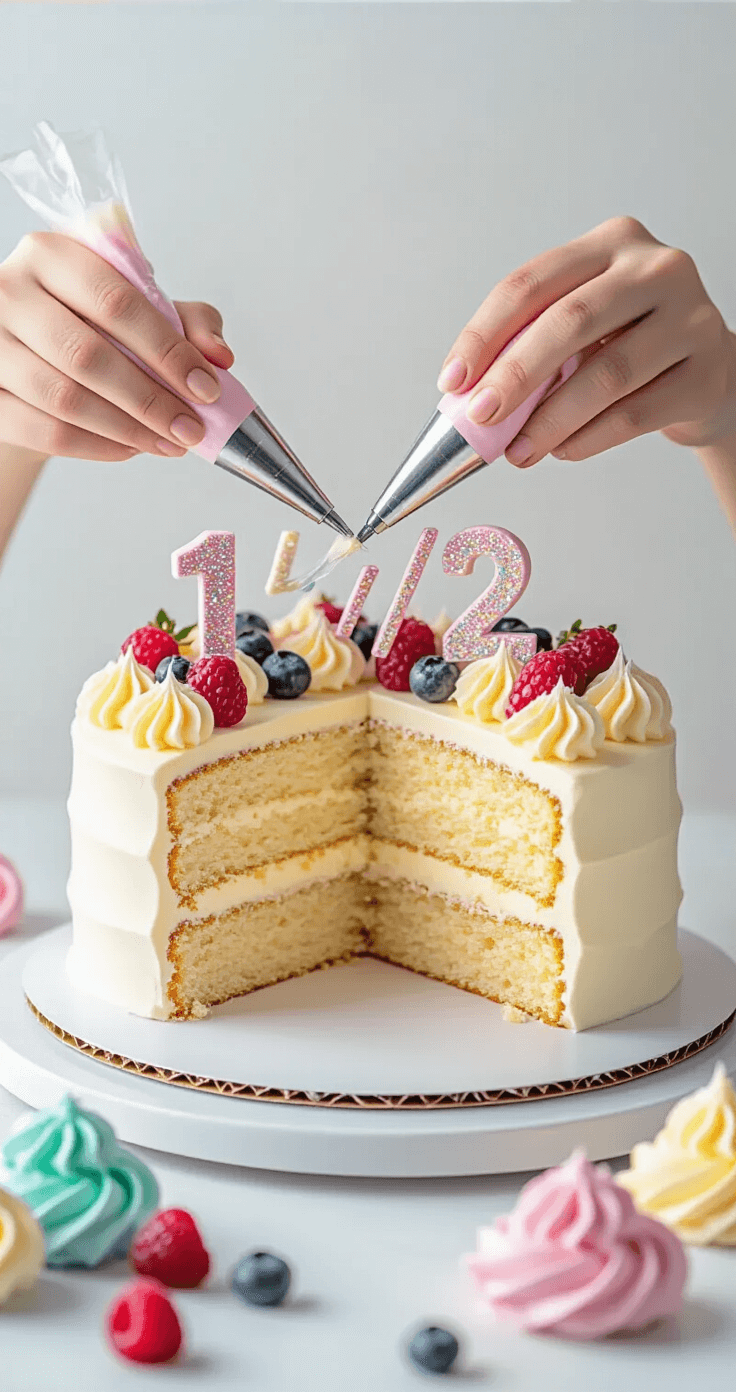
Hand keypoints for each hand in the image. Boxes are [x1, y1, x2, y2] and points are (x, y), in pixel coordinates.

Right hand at [0, 231, 234, 460]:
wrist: (32, 356)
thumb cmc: (92, 325)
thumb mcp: (143, 308)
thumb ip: (188, 321)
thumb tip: (218, 356)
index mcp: (51, 254)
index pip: (115, 301)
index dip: (166, 350)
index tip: (207, 387)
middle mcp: (9, 292)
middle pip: (87, 354)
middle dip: (151, 399)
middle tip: (192, 427)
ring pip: (64, 399)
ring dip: (129, 429)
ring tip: (170, 442)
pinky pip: (45, 431)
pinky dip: (98, 447)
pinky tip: (132, 448)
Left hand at [437, 216, 735, 467]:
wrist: (706, 370)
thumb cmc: (630, 343)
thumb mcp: (584, 325)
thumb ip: (533, 345)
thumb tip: (470, 397)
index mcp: (610, 244)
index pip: (531, 283)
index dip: (485, 334)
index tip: (453, 380)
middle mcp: (655, 269)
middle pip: (570, 321)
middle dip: (516, 375)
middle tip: (482, 416)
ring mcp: (689, 317)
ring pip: (606, 373)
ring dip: (551, 420)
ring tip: (520, 451)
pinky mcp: (706, 370)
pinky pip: (636, 413)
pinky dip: (590, 438)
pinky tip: (563, 449)